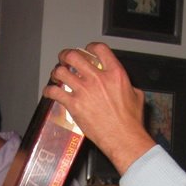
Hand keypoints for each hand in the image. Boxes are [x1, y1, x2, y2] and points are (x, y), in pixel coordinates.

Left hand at [43, 42, 155, 174]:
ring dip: (56, 72)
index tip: (86, 50)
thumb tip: (123, 85)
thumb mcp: (136, 95)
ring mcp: (84, 91)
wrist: (123, 138)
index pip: (99, 49)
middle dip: (66, 56)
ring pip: (61, 72)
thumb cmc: (130, 121)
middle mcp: (97, 79)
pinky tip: (50, 92)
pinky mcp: (74, 105)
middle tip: (64, 59)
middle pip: (74, 56)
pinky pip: (55, 92)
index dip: (90, 47)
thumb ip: (127, 85)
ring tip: (57, 75)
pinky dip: (49, 90)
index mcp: (115, 73)